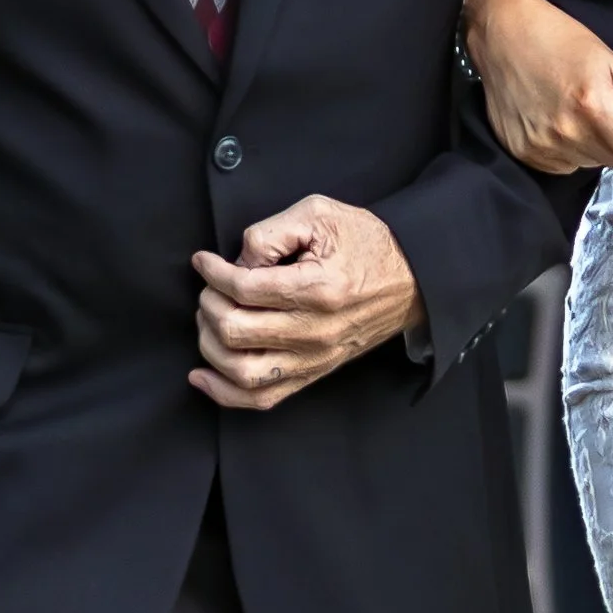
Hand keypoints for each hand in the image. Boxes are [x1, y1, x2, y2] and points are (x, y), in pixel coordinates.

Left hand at [191, 197, 425, 410]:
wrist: (410, 279)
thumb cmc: (366, 242)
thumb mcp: (319, 213)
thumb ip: (271, 232)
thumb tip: (237, 263)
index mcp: (316, 289)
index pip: (243, 288)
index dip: (212, 272)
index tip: (204, 261)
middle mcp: (314, 331)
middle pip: (234, 331)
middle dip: (209, 304)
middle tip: (211, 287)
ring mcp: (314, 359)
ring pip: (241, 371)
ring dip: (211, 345)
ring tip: (211, 319)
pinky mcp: (313, 373)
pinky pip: (262, 398)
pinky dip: (224, 392)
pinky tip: (201, 375)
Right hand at [462, 0, 612, 172]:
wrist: (501, 32)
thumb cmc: (559, 38)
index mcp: (593, 110)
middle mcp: (566, 135)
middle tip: (608, 109)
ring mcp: (541, 148)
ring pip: (588, 164)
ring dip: (593, 144)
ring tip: (575, 108)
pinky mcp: (522, 152)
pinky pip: (561, 165)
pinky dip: (567, 148)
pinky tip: (555, 118)